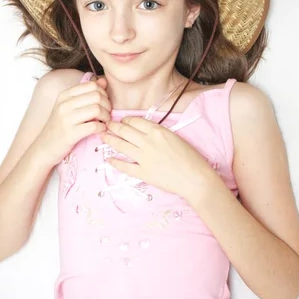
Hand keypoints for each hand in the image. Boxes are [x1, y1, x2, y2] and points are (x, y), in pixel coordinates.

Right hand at [38, 76, 110, 164]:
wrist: (44, 148)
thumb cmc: (59, 126)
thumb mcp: (69, 106)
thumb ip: (86, 93)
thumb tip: (103, 80)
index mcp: (64, 95)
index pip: (91, 85)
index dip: (103, 93)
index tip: (103, 103)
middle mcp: (64, 104)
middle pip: (96, 96)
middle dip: (107, 105)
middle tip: (106, 113)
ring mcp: (66, 119)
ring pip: (97, 110)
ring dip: (106, 116)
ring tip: (104, 122)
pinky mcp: (70, 134)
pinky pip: (94, 126)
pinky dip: (102, 128)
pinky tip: (100, 130)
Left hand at [101, 116, 215, 201]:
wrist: (195, 178)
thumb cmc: (190, 157)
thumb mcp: (175, 137)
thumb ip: (158, 133)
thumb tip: (145, 131)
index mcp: (157, 131)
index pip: (135, 121)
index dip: (125, 120)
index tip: (121, 121)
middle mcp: (147, 142)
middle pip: (125, 131)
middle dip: (113, 126)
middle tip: (106, 125)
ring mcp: (143, 158)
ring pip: (121, 145)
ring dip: (110, 140)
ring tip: (103, 136)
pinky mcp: (143, 173)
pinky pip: (125, 166)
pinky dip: (115, 162)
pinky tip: (108, 160)